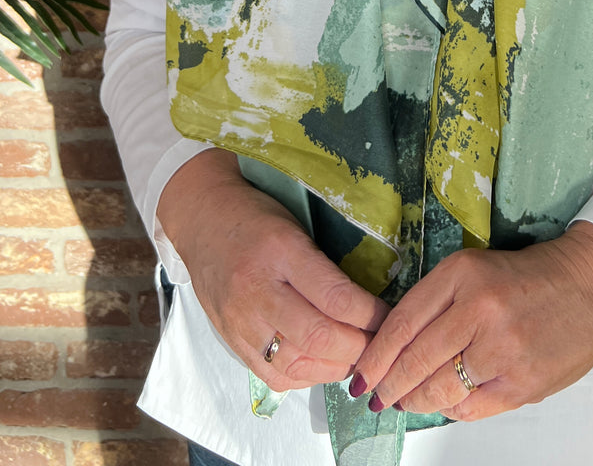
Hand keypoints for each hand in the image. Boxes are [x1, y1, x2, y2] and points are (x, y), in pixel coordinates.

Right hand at [157, 149, 388, 390]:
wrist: (201, 221)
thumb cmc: (256, 216)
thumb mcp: (295, 225)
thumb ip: (325, 264)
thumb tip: (371, 302)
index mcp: (280, 250)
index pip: (335, 296)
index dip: (371, 315)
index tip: (391, 316)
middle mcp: (257, 290)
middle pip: (318, 337)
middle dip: (359, 347)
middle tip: (381, 342)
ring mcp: (241, 321)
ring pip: (297, 364)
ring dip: (337, 367)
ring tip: (358, 355)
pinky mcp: (232, 342)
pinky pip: (275, 376)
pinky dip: (308, 377)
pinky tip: (325, 365)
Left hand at [351, 221, 592, 421]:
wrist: (592, 284)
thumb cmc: (531, 277)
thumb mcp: (477, 270)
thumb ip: (440, 302)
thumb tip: (396, 348)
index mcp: (463, 273)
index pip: (403, 322)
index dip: (375, 355)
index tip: (360, 373)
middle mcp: (480, 309)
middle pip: (415, 360)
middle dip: (388, 385)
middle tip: (374, 395)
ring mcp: (502, 349)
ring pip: (440, 390)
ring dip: (415, 401)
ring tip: (405, 402)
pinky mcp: (522, 382)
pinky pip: (471, 407)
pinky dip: (452, 409)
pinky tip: (445, 404)